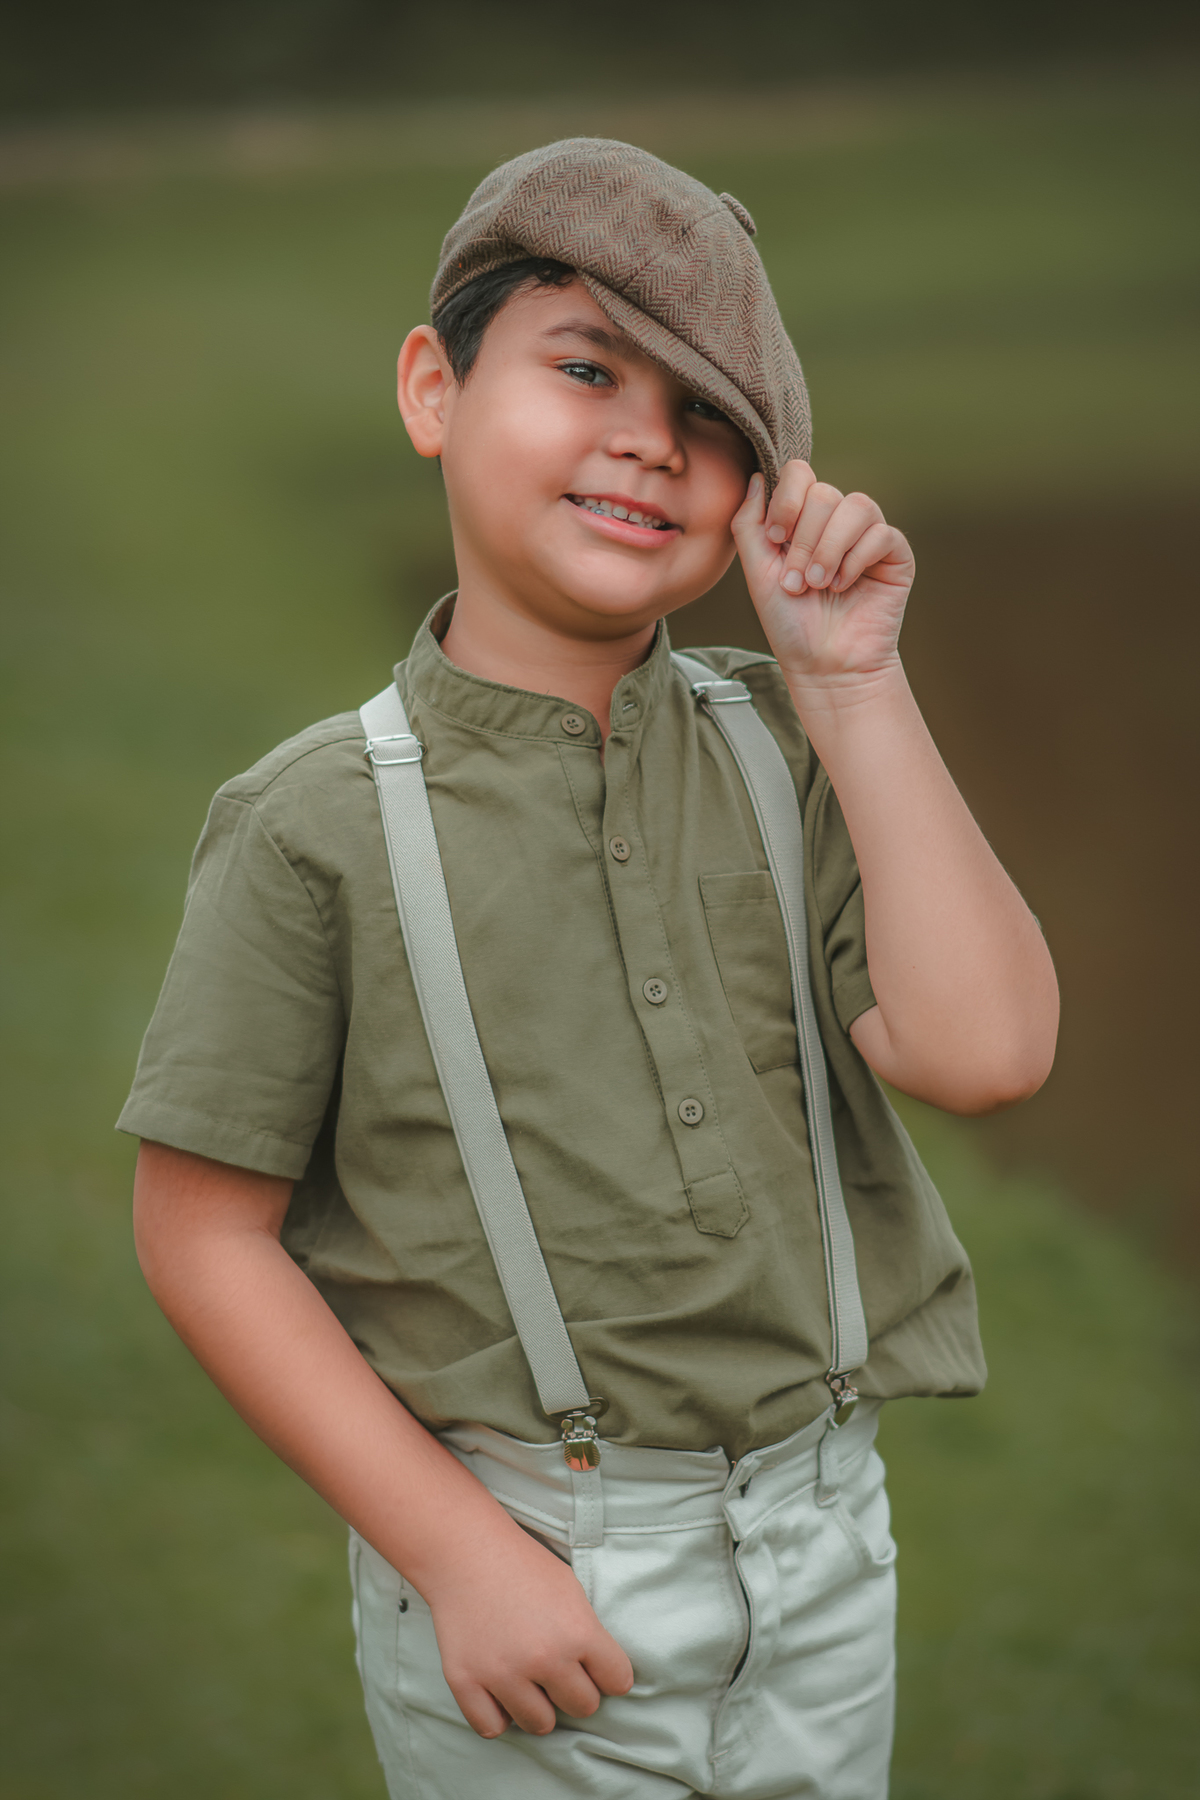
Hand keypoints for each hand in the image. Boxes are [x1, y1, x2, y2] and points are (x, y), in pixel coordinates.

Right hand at [421, 1521, 633, 1737]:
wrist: (465, 1550)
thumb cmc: (522, 1565)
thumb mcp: (572, 1590)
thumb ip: (589, 1635)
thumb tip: (603, 1677)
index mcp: (577, 1632)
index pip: (617, 1681)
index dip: (608, 1673)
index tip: (594, 1666)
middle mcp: (544, 1658)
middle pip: (583, 1707)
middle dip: (574, 1689)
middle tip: (557, 1668)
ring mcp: (502, 1674)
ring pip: (540, 1725)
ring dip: (538, 1706)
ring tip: (528, 1679)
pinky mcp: (465, 1682)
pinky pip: (492, 1728)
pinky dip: (497, 1714)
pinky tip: (499, 1691)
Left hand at [732, 462, 914, 687]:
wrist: (823, 665)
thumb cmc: (791, 625)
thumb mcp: (756, 572)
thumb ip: (749, 524)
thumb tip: (759, 477)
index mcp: (803, 521)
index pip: (800, 474)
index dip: (787, 499)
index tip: (775, 537)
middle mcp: (835, 523)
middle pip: (825, 493)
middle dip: (805, 540)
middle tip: (798, 581)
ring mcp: (867, 537)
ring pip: (856, 506)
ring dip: (830, 548)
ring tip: (820, 584)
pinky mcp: (894, 555)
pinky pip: (882, 533)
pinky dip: (857, 559)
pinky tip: (845, 586)